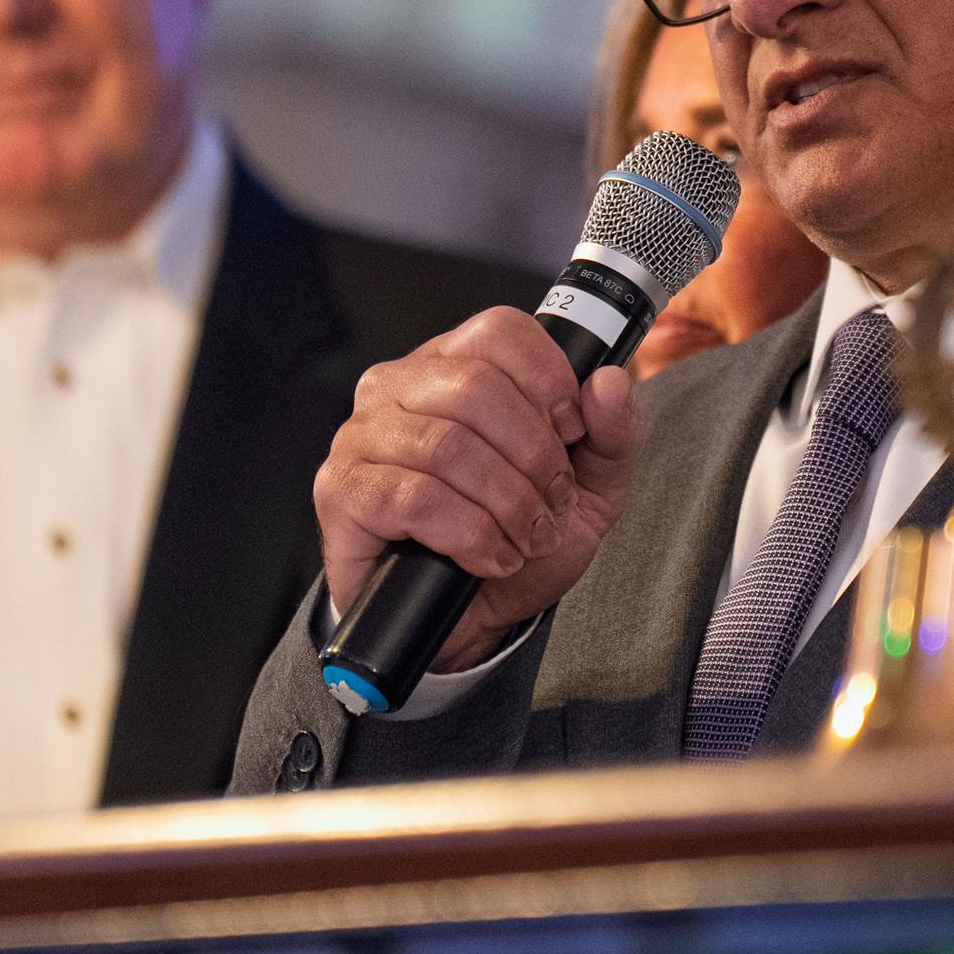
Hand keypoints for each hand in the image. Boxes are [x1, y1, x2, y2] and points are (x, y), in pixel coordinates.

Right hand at [314, 308, 645, 671]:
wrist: (472, 622)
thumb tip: (610, 381)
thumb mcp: (591, 486)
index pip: (500, 331)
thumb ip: (612, 431)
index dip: (549, 380)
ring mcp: (362, 434)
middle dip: (534, 454)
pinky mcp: (342, 491)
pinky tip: (490, 557)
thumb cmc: (522, 537)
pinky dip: (469, 534)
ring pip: (448, 446)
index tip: (571, 432)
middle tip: (553, 500)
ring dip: (507, 502)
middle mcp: (398, 385)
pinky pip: (414, 498)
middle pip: (477, 386)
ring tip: (526, 535)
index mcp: (455, 363)